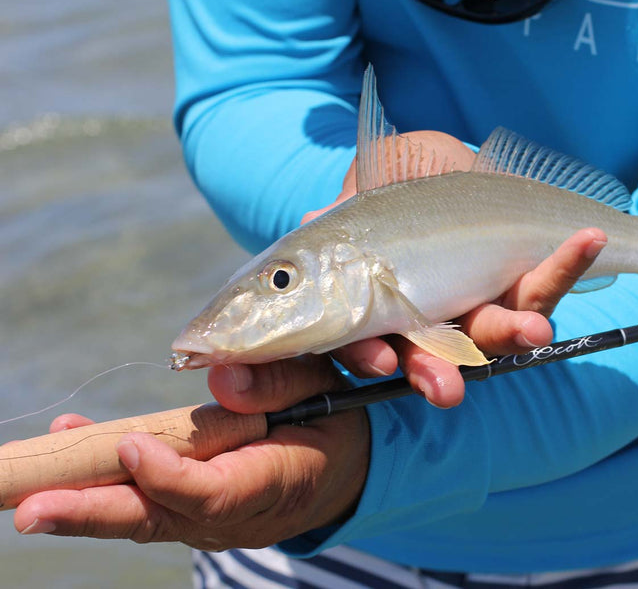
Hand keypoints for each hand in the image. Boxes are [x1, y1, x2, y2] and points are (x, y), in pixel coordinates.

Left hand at [13, 355, 367, 549]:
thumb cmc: (331, 418)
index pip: (218, 493)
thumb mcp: (323, 385)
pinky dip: (100, 486)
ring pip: (143, 518)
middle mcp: (240, 515)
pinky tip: (64, 446)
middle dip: (95, 514)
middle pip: (163, 519)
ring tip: (26, 490)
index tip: (131, 446)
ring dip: (83, 504)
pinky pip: (143, 505)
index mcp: (280, 480)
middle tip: (34, 509)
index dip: (171, 476)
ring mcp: (212, 523)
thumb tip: (220, 377)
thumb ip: (279, 380)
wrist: (342, 471)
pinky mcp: (192, 515)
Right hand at [305, 130, 607, 408]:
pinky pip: (549, 280)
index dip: (369, 353)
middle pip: (434, 352)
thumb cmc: (398, 182)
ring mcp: (486, 304)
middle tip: (447, 391)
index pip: (371, 340)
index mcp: (387, 306)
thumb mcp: (370, 189)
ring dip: (516, 333)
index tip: (377, 361)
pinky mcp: (530, 285)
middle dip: (439, 371)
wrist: (446, 165)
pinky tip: (590, 237)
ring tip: (535, 332)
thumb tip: (307, 226)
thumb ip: (346, 214)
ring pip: (497, 331)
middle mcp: (437, 317)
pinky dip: (571, 260)